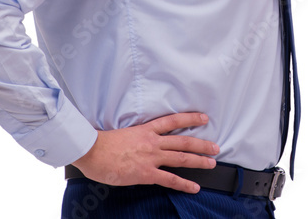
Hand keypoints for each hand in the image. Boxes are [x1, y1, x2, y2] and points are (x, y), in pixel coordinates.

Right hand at [71, 112, 218, 190]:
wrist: (92, 151)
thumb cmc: (102, 144)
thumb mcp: (124, 135)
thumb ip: (137, 139)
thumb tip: (142, 146)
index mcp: (146, 130)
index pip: (173, 121)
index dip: (191, 119)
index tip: (204, 118)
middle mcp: (152, 142)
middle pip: (183, 141)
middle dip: (202, 144)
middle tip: (215, 147)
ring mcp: (151, 157)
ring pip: (181, 158)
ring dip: (199, 161)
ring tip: (211, 164)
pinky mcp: (146, 173)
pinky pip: (169, 179)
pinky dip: (184, 184)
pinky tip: (194, 187)